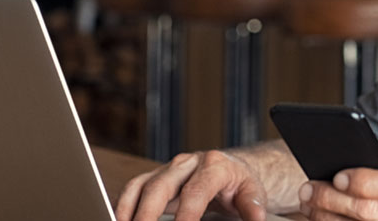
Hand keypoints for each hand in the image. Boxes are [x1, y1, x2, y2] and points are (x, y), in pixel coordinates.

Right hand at [116, 150, 268, 220]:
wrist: (231, 169)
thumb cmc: (239, 184)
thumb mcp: (252, 193)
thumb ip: (252, 206)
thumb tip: (256, 218)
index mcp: (214, 166)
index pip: (196, 191)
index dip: (187, 213)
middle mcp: (187, 163)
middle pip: (160, 186)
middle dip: (148, 212)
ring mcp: (168, 169)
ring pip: (141, 186)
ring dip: (128, 210)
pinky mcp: (154, 177)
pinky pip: (133, 189)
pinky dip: (123, 206)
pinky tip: (121, 220)